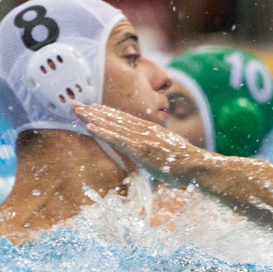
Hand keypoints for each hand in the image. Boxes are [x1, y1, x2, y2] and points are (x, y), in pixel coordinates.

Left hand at [73, 103, 208, 183]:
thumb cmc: (184, 165)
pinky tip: (90, 127)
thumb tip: (151, 157)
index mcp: (151, 130)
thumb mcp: (167, 154)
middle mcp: (145, 129)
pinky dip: (102, 131)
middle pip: (115, 117)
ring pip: (112, 124)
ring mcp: (142, 138)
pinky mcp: (140, 148)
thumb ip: (156, 151)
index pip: (124, 118)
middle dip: (94, 111)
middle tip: (76, 104)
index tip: (93, 107)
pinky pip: (117, 138)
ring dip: (93, 117)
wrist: (196, 167)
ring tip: (78, 111)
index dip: (107, 112)